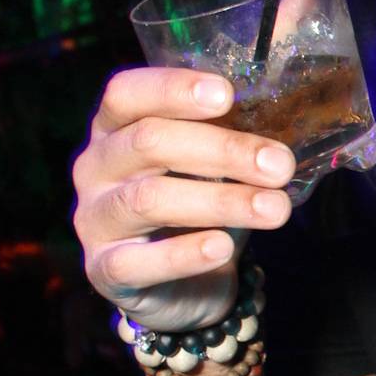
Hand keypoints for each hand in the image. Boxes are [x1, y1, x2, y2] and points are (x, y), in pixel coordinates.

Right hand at [73, 66, 295, 332]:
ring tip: (275, 209)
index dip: (172, 89)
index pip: (126, 94)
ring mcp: (94, 219)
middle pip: (148, 142)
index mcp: (115, 128)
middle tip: (280, 165)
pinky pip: (138, 261)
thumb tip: (280, 130)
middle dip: (222, 150)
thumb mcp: (210, 167)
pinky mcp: (104, 270)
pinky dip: (185, 254)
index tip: (227, 95)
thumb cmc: (197, 207)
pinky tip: (223, 247)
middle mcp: (95, 167)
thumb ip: (229, 142)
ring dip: (221, 201)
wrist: (182, 286)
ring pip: (149, 199)